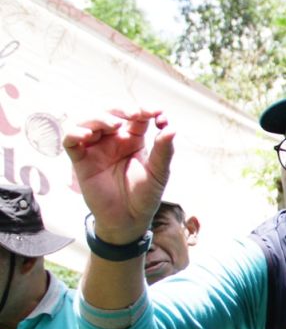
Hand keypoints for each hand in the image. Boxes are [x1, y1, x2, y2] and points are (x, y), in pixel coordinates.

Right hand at [63, 109, 173, 243]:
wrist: (129, 220)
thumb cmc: (145, 196)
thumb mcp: (159, 173)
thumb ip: (164, 151)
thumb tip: (171, 128)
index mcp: (133, 139)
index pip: (136, 116)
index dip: (144, 110)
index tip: (157, 113)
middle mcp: (113, 140)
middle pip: (110, 112)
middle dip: (120, 108)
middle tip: (133, 114)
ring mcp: (96, 148)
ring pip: (88, 121)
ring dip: (99, 117)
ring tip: (113, 125)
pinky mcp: (81, 160)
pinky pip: (70, 140)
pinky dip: (74, 133)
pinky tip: (87, 135)